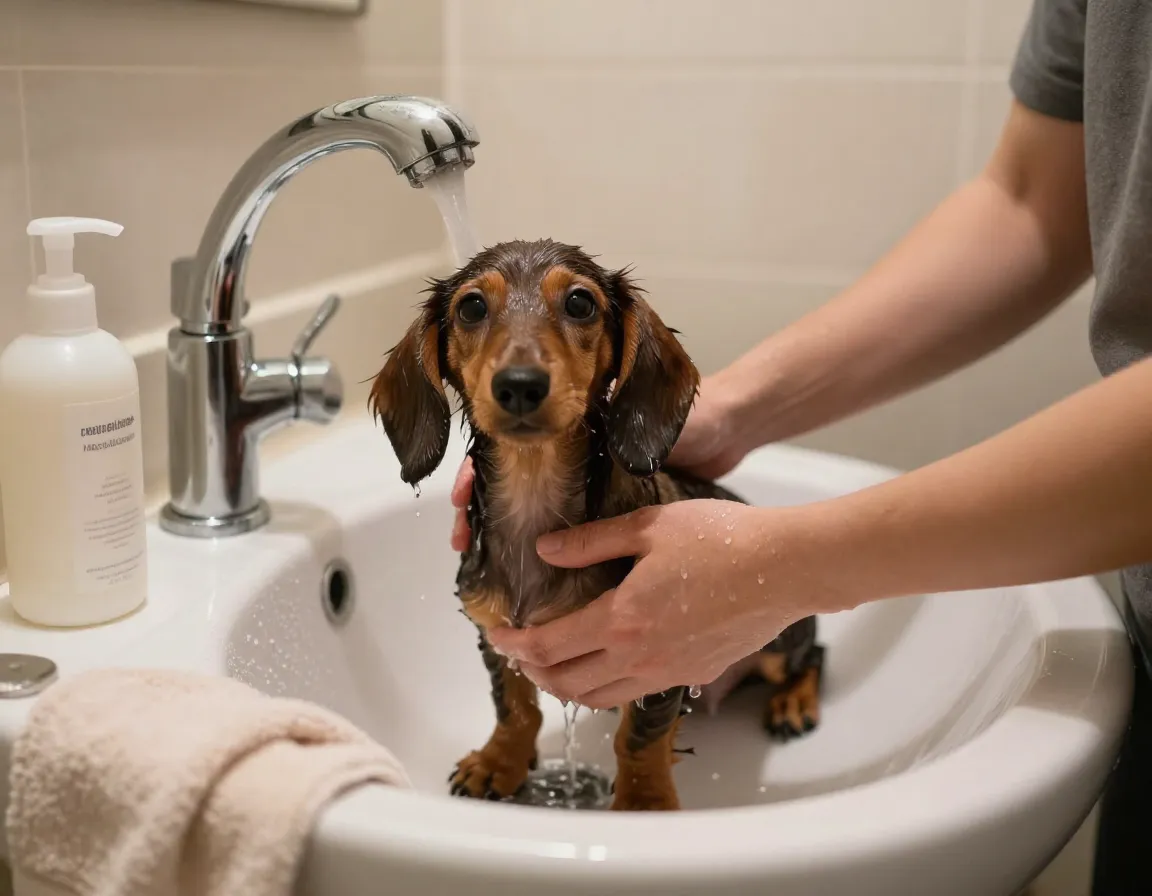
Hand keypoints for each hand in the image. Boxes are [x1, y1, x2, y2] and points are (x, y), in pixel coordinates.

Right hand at [448, 376, 746, 550]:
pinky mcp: (609, 511)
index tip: (463, 494)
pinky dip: (546, 553)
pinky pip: (569, 535)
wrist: (731, 431)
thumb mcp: (638, 420)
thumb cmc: (687, 419)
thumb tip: (555, 426)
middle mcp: (568, 458)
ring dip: (502, 534)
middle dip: (479, 510)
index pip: (505, 447)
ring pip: (530, 512)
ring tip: (482, 561)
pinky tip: (532, 576)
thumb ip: (607, 423)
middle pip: (508, 485)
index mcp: (566, 429)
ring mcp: (585, 486)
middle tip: (463, 541)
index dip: (477, 471)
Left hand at [485, 500, 841, 708]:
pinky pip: (636, 692)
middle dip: (533, 672)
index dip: (515, 646)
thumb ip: (591, 542)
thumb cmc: (724, 540)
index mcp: (623, 619)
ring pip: (601, 697)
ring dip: (567, 687)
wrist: (786, 568)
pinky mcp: (694, 674)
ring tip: (554, 666)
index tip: (497, 636)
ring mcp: (668, 671)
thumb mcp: (649, 526)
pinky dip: (607, 686)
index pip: (550, 647)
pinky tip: (607, 663)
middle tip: (518, 653)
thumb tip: (546, 549)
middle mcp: (640, 657)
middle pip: (568, 684)